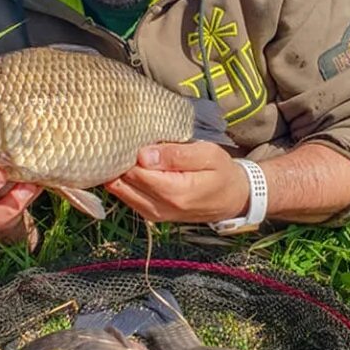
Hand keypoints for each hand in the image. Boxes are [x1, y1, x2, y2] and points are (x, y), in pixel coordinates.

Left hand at [105, 142, 249, 223]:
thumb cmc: (221, 172)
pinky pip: (125, 196)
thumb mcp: (207, 154)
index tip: (132, 135)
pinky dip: (124, 181)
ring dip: (120, 171)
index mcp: (174, 192)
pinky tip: (135, 166)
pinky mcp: (149, 214)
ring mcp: (152, 214)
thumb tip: (143, 155)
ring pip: (119, 190)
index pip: (135, 171)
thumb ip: (176, 154)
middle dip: (121, 160)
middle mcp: (159, 207)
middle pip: (122, 181)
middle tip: (128, 141)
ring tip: (132, 152)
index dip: (129, 152)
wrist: (231, 199)